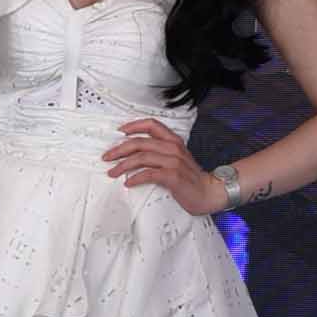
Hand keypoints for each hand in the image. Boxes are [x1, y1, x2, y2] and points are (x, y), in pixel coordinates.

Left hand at [102, 117, 226, 215]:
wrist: (209, 192)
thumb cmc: (190, 178)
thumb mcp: (177, 158)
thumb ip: (160, 152)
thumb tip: (135, 154)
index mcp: (173, 141)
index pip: (152, 125)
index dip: (134, 125)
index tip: (120, 131)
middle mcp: (173, 148)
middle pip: (140, 142)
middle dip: (119, 149)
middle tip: (107, 157)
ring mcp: (173, 161)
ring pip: (141, 157)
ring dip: (123, 165)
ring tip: (113, 171)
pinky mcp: (173, 176)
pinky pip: (148, 174)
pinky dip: (135, 178)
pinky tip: (128, 182)